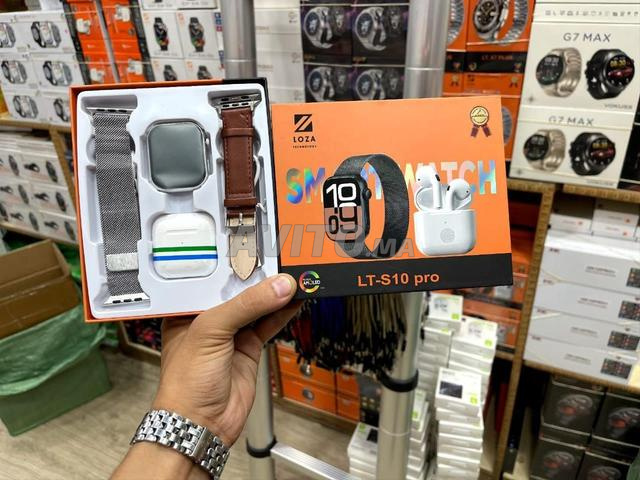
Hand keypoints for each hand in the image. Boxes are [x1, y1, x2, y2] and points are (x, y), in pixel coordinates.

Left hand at [153, 274, 299, 446]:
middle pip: (239, 290)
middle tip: (281, 261)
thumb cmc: (185, 383)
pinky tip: (295, 299)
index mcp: (187, 309)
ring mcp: (231, 334)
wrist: (201, 425)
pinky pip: (269, 324)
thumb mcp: (210, 332)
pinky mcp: (249, 348)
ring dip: (276, 293)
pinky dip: (283, 312)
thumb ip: (245, 307)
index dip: (235, 263)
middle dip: (260, 277)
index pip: (214, 277)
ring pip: (257, 306)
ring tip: (294, 277)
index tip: (258, 250)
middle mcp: (208, 319)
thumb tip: (276, 288)